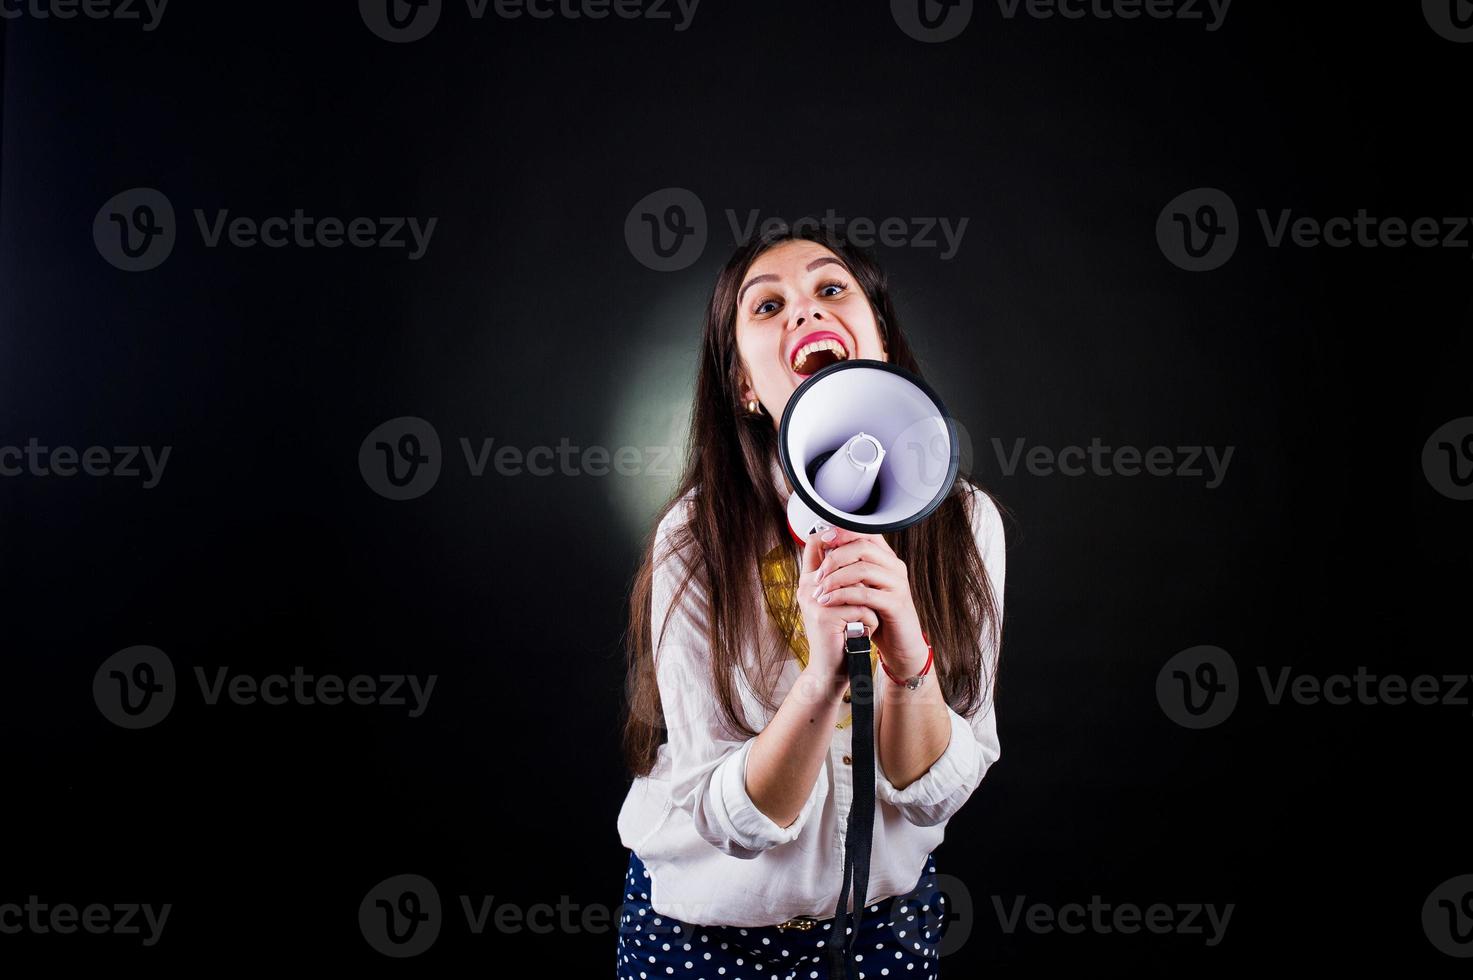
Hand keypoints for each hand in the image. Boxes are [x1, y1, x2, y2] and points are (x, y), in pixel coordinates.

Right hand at [795, 528, 877, 683]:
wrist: (830, 669)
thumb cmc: (838, 635)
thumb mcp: (838, 602)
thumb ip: (841, 579)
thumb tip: (859, 552)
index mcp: (809, 581)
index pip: (814, 543)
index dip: (833, 535)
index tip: (854, 544)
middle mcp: (807, 587)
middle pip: (842, 562)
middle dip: (863, 582)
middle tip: (865, 603)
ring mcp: (814, 600)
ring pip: (858, 586)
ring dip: (868, 604)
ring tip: (863, 619)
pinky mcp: (825, 616)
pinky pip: (862, 607)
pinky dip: (870, 621)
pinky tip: (861, 631)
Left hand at [811, 527, 929, 676]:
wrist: (899, 644)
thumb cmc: (877, 614)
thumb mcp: (861, 587)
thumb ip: (848, 568)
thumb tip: (820, 548)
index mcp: (886, 558)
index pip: (865, 533)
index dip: (842, 532)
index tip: (823, 539)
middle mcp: (894, 567)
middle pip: (862, 547)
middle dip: (834, 558)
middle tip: (817, 575)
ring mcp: (897, 584)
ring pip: (863, 569)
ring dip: (835, 578)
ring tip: (819, 591)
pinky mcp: (896, 604)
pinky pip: (866, 594)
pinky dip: (843, 596)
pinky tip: (829, 601)